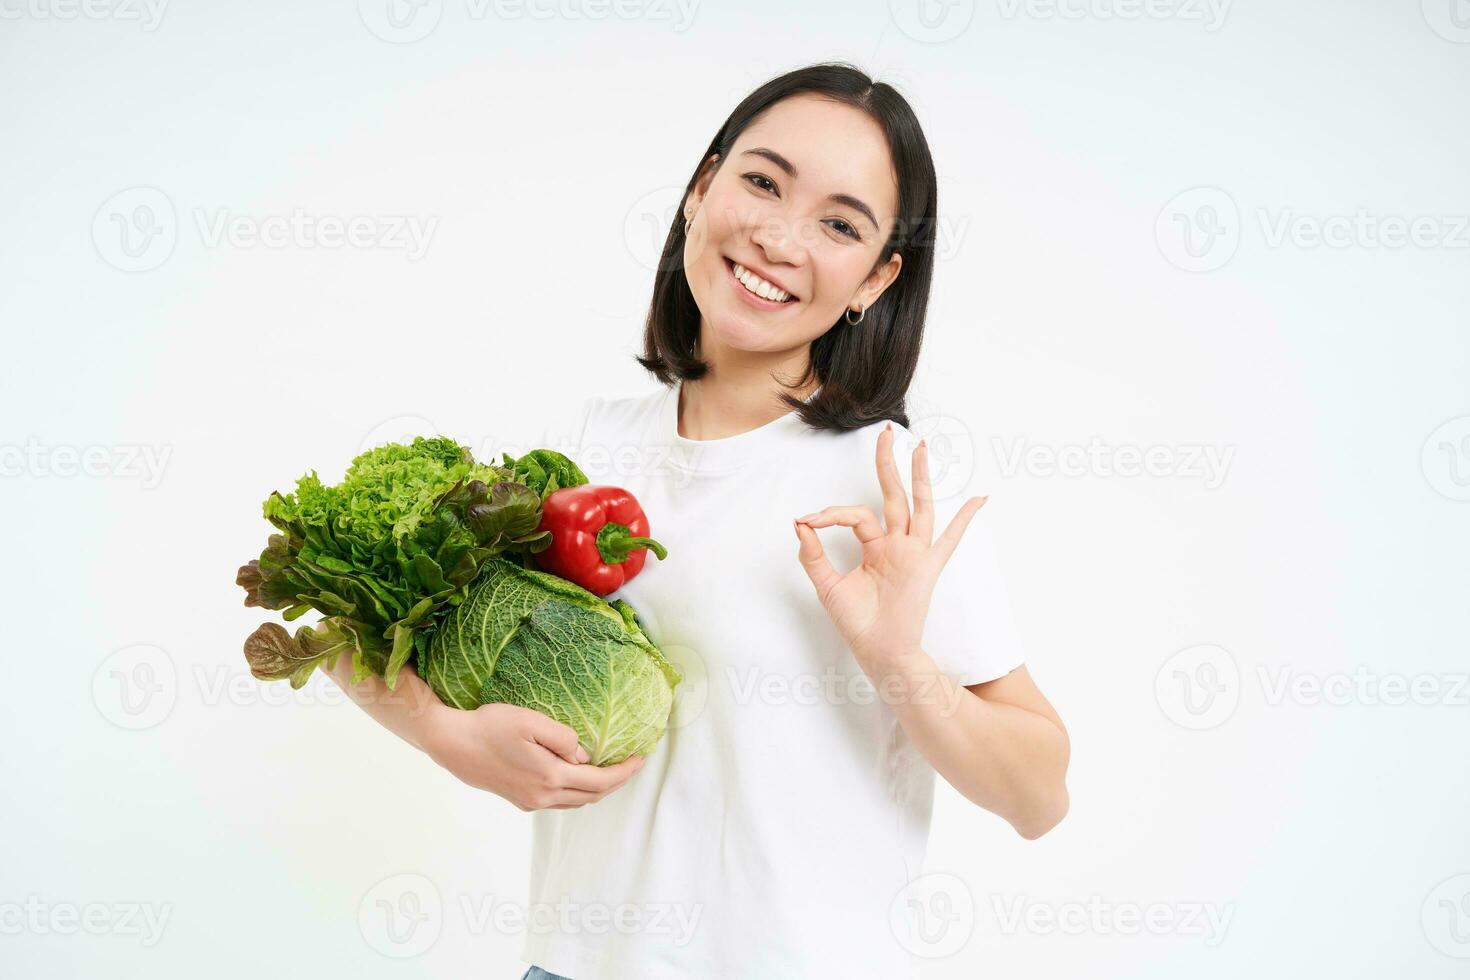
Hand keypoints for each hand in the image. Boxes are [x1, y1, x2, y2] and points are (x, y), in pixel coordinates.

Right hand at [424, 702, 645, 810]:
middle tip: (632, 765)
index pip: (600, 781)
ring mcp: (530, 801)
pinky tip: (577, 776)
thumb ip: (563, 737)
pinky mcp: (519, 799)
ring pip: (575, 802)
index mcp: (551, 777)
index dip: (624, 772)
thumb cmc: (490, 726)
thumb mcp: (531, 721)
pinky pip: (558, 801)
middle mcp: (543, 796)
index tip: (641, 759)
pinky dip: (576, 792)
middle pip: (591, 796)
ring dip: (596, 789)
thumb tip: (584, 754)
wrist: (453, 744)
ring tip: (611, 771)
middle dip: (616, 782)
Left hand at [792, 422, 987, 673]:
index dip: (830, 513)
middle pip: (893, 495)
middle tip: (885, 434)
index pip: (856, 515)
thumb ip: (813, 555)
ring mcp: (914, 553)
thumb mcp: (826, 586)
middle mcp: (896, 545)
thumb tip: (799, 523)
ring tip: (921, 448)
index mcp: (874, 547)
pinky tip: (980, 498)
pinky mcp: (927, 567)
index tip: (807, 519)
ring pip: (919, 507)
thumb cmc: (858, 623)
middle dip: (888, 464)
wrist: (879, 652)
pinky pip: (950, 540)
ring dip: (920, 477)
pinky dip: (965, 519)